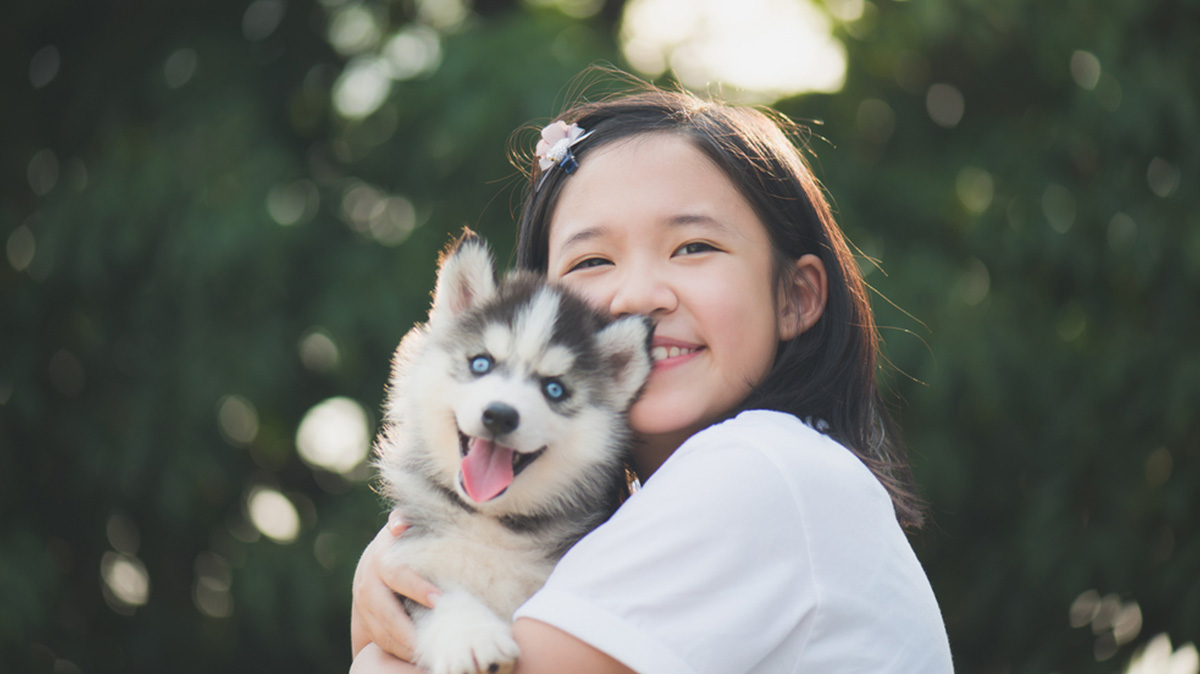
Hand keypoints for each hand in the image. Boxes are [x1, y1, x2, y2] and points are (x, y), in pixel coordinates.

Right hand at [351, 512, 442, 660]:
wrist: (379, 560)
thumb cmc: (407, 542)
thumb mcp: (409, 527)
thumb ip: (408, 520)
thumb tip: (400, 523)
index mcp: (381, 558)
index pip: (396, 574)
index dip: (417, 587)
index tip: (439, 600)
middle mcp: (367, 582)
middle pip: (385, 611)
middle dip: (408, 629)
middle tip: (434, 640)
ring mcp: (363, 605)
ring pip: (380, 631)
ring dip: (403, 645)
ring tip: (428, 653)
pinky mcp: (364, 622)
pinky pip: (379, 641)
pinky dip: (397, 651)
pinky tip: (417, 655)